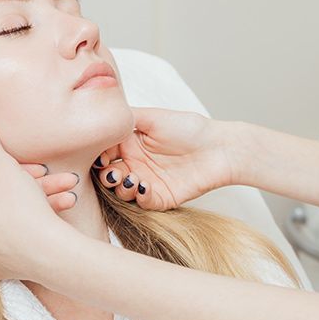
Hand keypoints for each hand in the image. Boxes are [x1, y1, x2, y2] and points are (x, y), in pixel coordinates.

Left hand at [0, 108, 78, 280]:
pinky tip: (52, 221)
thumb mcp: (4, 166)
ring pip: (11, 217)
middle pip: (0, 197)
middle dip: (34, 187)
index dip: (14, 169)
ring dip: (40, 204)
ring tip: (68, 199)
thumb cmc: (22, 207)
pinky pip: (14, 240)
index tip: (38, 170)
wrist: (46, 253)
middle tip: (62, 182)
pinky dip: (32, 228)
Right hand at [94, 107, 239, 209]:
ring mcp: (147, 181)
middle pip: (108, 175)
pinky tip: (144, 186)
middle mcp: (135, 163)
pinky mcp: (160, 197)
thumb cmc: (189, 128)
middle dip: (106, 176)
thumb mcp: (153, 117)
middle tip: (113, 173)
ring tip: (132, 178)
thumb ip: (126, 118)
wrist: (219, 148)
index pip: (104, 152)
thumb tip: (102, 122)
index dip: (99, 156)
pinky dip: (139, 197)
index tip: (104, 156)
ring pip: (122, 191)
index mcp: (130, 144)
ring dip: (121, 187)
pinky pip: (143, 202)